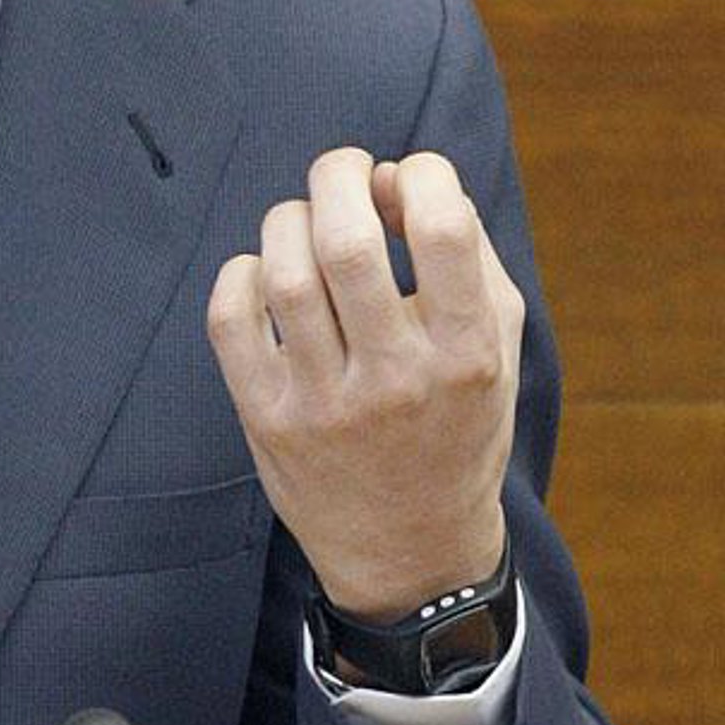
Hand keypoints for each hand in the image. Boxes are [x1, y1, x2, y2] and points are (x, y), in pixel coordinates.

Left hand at [207, 148, 523, 620]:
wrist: (411, 552)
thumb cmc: (454, 420)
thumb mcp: (494, 347)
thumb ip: (468, 252)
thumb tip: (398, 175)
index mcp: (467, 356)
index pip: (445, 232)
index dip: (424, 174)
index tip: (409, 176)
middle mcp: (396, 380)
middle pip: (347, 241)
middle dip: (338, 177)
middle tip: (344, 172)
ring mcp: (324, 403)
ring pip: (284, 272)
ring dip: (290, 220)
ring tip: (307, 222)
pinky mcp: (265, 417)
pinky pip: (230, 317)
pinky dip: (240, 273)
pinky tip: (265, 273)